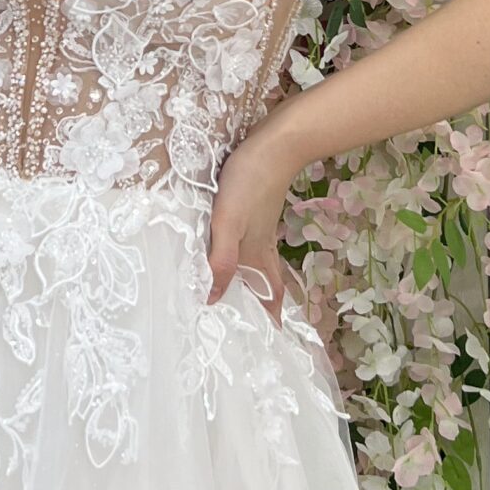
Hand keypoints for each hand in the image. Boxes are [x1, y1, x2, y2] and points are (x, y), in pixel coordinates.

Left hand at [207, 127, 300, 320]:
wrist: (276, 145)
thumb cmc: (249, 183)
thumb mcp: (228, 222)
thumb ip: (221, 260)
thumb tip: (213, 300)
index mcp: (256, 255)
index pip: (268, 296)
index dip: (270, 321)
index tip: (271, 344)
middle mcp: (261, 246)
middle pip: (268, 285)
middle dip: (265, 308)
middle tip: (256, 328)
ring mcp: (261, 228)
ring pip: (261, 265)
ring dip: (256, 284)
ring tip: (243, 298)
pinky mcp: (256, 211)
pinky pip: (253, 246)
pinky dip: (246, 259)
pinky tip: (234, 253)